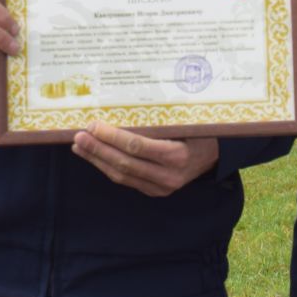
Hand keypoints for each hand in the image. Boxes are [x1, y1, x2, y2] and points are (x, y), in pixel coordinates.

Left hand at [72, 122, 217, 195]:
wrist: (218, 154)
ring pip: (122, 175)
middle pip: (124, 163)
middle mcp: (169, 176)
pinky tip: (96, 158)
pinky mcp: (156, 191)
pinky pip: (127, 180)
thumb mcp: (185, 120)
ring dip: (98, 161)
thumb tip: (121, 104)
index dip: (111, 137)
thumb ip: (158, 119)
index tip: (94, 125)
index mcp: (177, 155)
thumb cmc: (200, 129)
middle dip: (98, 150)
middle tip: (79, 136)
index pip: (136, 146)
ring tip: (80, 147)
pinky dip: (108, 168)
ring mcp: (162, 187)